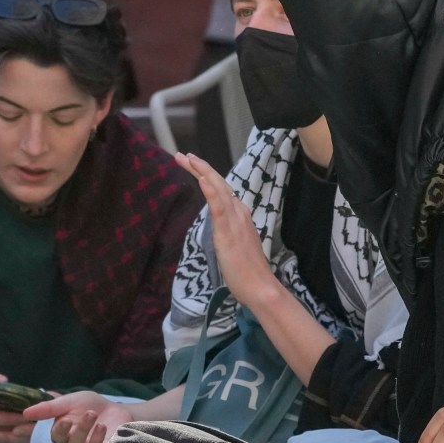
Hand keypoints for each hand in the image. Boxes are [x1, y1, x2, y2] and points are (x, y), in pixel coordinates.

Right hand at [26, 390, 137, 442]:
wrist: (115, 408)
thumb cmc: (89, 404)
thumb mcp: (69, 401)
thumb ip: (48, 408)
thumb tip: (25, 413)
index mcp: (64, 432)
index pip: (57, 437)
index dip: (60, 430)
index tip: (66, 419)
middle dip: (81, 429)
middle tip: (90, 413)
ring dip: (93, 440)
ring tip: (101, 424)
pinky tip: (108, 434)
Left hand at [173, 153, 277, 302]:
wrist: (260, 286)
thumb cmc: (247, 270)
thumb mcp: (234, 244)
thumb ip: (227, 230)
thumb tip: (218, 224)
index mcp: (240, 215)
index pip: (221, 189)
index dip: (206, 174)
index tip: (192, 164)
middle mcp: (239, 213)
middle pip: (218, 183)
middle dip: (200, 167)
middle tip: (183, 155)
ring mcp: (234, 221)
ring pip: (218, 189)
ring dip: (203, 171)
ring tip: (189, 159)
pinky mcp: (228, 232)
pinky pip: (218, 208)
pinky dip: (210, 191)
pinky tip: (202, 179)